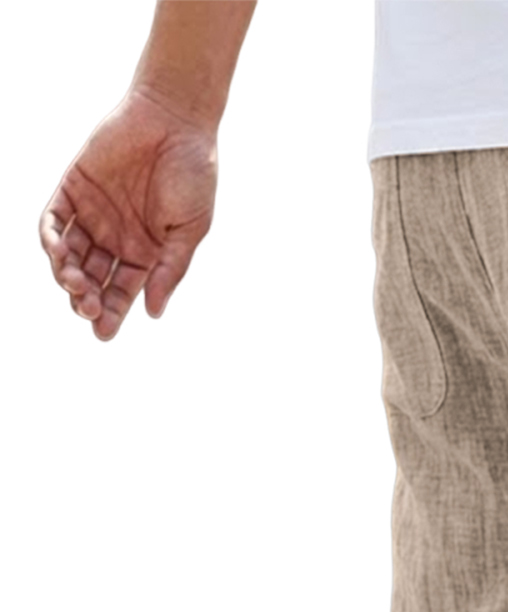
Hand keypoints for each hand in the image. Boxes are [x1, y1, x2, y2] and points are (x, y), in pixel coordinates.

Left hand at [39, 85, 217, 340]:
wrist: (176, 118)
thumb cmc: (194, 173)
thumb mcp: (189, 231)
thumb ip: (170, 270)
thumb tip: (152, 312)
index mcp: (145, 252)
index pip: (121, 292)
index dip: (111, 315)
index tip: (102, 334)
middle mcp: (116, 237)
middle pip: (92, 280)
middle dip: (86, 300)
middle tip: (87, 307)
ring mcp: (93, 213)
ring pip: (69, 256)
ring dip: (66, 275)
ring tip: (73, 284)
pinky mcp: (74, 186)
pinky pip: (52, 220)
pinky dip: (49, 239)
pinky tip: (57, 253)